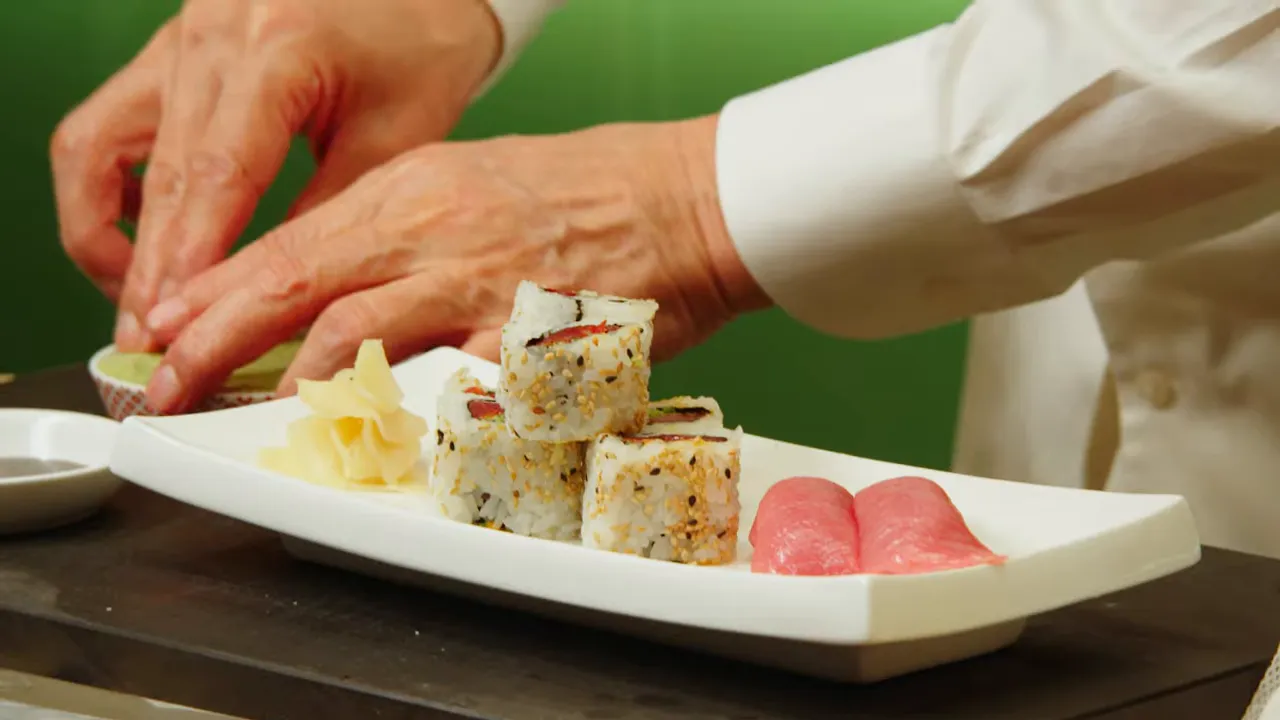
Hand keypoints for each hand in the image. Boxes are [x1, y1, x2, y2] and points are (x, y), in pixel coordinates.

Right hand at [51, 0, 500, 352]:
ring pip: (97, 145)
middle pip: (155, 171)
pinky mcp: (169, 51)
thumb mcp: (394, 137)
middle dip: (146, 269)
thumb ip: (329, 214)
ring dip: (107, 229)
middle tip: (148, 344)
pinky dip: (116, 186)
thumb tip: (274, 301)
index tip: (177, 327)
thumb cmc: (423, 49)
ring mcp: (178, 39)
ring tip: (141, 299)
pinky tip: (147, 233)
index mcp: (276, 49)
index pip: (217, 174)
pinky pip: (108, 123)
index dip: (190, 260)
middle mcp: (209, 36)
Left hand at [139, 115, 770, 412]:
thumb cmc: (587, 191)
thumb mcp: (470, 183)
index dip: (215, 294)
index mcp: (412, 189)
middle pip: (295, 288)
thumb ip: (399, 232)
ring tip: (252, 416)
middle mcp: (432, 232)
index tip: (168, 328)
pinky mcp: (528, 337)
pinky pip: (449, 385)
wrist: (684, 198)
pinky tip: (370, 436)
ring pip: (353, 336)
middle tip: (164, 383)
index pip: (288, 246)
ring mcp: (478, 285)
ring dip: (290, 382)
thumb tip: (330, 280)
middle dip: (214, 342)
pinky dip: (402, 412)